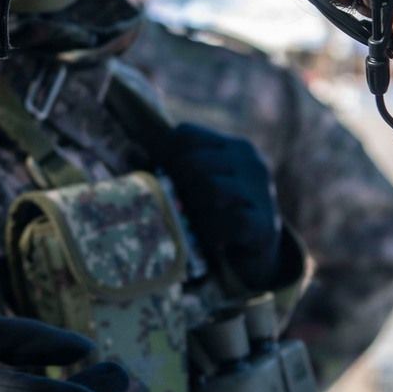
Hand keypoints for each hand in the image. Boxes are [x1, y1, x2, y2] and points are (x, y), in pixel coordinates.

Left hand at [152, 123, 282, 292]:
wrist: (259, 256)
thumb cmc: (220, 218)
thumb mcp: (198, 189)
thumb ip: (173, 172)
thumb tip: (127, 158)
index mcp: (233, 147)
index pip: (186, 134)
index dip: (162, 154)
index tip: (157, 176)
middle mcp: (251, 162)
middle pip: (194, 161)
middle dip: (176, 186)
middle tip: (174, 207)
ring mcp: (262, 191)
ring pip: (211, 188)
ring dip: (194, 210)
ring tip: (193, 224)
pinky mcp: (264, 222)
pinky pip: (229, 221)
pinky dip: (212, 233)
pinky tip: (212, 241)